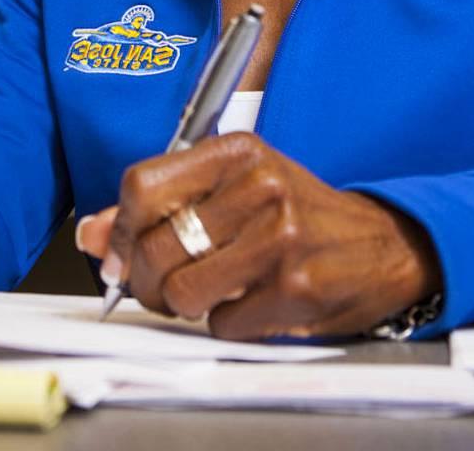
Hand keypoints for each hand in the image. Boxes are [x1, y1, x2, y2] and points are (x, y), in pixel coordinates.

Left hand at [77, 133, 439, 339]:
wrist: (382, 244)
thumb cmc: (296, 210)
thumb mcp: (231, 187)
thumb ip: (159, 206)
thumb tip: (91, 231)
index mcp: (237, 150)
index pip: (142, 184)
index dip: (116, 228)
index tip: (115, 250)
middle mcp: (260, 185)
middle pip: (155, 245)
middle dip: (142, 279)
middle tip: (154, 285)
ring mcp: (282, 237)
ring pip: (182, 290)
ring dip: (180, 304)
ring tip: (202, 292)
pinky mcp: (297, 288)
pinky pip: (222, 323)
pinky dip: (223, 323)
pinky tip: (246, 302)